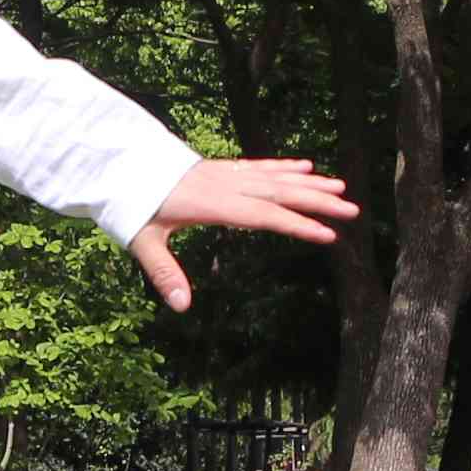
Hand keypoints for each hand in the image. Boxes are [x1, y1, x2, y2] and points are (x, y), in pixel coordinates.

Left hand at [127, 156, 355, 310]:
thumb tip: (181, 306)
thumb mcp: (143, 241)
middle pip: (279, 193)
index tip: (328, 235)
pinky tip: (305, 166)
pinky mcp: (220, 169)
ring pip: (275, 177)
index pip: (264, 216)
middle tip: (352, 209)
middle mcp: (226, 185)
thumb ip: (163, 273)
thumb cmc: (131, 205)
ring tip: (342, 188)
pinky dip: (284, 167)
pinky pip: (260, 167)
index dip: (297, 225)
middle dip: (318, 201)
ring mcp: (225, 174)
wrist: (118, 165)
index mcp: (213, 204)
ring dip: (309, 183)